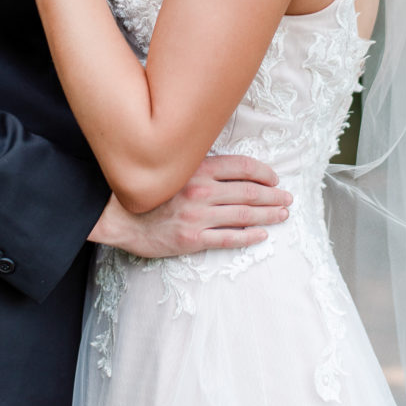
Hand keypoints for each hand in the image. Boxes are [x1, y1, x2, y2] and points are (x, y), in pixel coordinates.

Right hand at [89, 155, 292, 256]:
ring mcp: (198, 216)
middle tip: (287, 198)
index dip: (263, 172)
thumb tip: (229, 168)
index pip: (241, 166)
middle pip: (248, 191)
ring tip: (282, 214)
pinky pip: (228, 238)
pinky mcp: (192, 239)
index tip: (274, 178)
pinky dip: (248, 236)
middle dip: (272, 195)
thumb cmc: (147, 191)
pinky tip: (262, 235)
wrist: (118, 216)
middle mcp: (201, 190)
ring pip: (243, 214)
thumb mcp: (174, 168)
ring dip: (267, 214)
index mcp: (197, 168)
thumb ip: (199, 166)